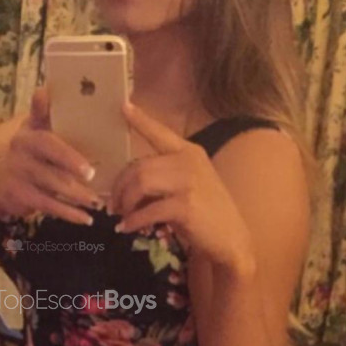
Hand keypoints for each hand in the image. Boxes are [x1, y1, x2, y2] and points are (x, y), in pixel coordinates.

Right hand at [0, 88, 103, 224]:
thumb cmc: (27, 153)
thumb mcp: (32, 131)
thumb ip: (43, 114)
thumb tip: (46, 89)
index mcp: (29, 133)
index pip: (43, 131)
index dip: (56, 132)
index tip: (70, 133)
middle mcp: (20, 151)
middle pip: (49, 157)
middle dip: (71, 164)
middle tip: (92, 174)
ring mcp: (19, 174)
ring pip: (52, 184)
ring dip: (77, 195)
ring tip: (97, 202)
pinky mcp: (20, 196)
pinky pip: (48, 206)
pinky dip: (69, 214)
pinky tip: (86, 219)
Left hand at [110, 101, 256, 272]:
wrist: (232, 240)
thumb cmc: (206, 213)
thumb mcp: (188, 185)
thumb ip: (163, 178)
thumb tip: (127, 186)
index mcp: (189, 152)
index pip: (160, 133)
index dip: (140, 120)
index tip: (123, 106)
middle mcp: (189, 161)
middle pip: (139, 167)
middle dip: (120, 187)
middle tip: (113, 204)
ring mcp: (189, 183)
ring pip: (140, 184)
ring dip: (125, 202)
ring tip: (121, 215)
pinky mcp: (185, 206)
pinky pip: (148, 210)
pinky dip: (133, 221)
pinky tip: (128, 227)